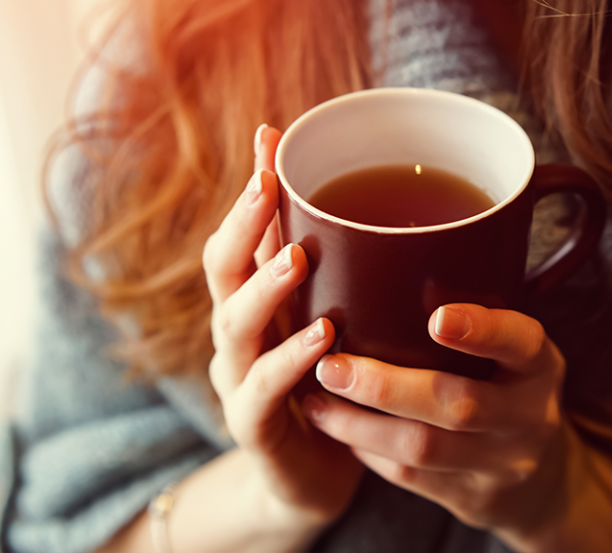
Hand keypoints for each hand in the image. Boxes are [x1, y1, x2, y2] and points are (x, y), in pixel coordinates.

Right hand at [202, 124, 363, 526]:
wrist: (316, 475)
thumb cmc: (330, 385)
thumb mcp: (334, 319)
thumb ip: (344, 272)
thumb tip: (390, 208)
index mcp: (254, 301)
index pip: (241, 234)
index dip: (251, 188)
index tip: (272, 136)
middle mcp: (237, 333)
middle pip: (221, 269)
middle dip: (244, 224)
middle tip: (270, 185)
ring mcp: (238, 379)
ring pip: (234, 325)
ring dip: (265, 288)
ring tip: (297, 257)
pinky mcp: (254, 426)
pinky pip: (263, 391)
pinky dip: (290, 361)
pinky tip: (322, 338)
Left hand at [300, 303, 568, 544]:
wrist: (541, 483)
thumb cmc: (508, 387)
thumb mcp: (514, 351)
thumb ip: (476, 312)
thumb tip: (383, 251)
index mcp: (539, 365)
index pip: (521, 342)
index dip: (482, 330)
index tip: (437, 317)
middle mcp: (528, 416)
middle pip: (457, 404)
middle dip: (386, 386)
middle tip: (332, 365)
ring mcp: (500, 464)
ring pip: (423, 448)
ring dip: (360, 424)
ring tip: (316, 399)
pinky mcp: (470, 498)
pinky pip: (410, 476)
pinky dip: (366, 450)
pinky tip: (336, 426)